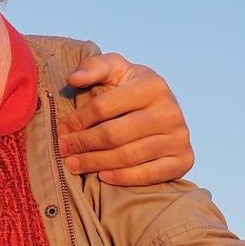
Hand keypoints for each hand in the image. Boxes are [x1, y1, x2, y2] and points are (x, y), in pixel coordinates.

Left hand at [59, 54, 193, 184]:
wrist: (163, 108)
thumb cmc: (131, 88)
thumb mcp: (115, 69)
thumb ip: (93, 67)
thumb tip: (74, 79)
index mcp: (152, 85)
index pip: (103, 107)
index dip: (77, 120)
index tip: (61, 130)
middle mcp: (170, 111)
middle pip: (113, 135)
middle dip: (83, 144)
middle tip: (64, 150)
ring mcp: (179, 137)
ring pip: (128, 156)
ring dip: (95, 163)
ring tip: (74, 165)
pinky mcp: (183, 159)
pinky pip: (149, 174)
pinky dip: (124, 178)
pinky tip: (103, 176)